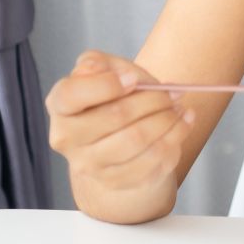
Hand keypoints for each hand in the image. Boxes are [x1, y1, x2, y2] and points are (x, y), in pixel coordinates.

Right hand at [45, 50, 194, 190]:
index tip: (134, 79)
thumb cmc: (113, 96)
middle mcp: (67, 138)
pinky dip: (175, 137)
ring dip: (167, 119)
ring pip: (137, 139)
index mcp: (60, 105)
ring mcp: (90, 164)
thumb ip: (101, 63)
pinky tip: (183, 122)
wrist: (120, 137)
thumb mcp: (107, 69)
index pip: (71, 95)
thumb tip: (100, 69)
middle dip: (152, 100)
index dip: (106, 85)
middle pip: (115, 116)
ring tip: (179, 106)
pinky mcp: (115, 180)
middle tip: (171, 92)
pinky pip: (152, 159)